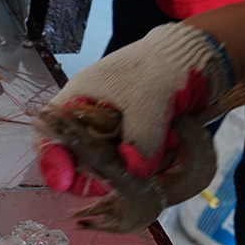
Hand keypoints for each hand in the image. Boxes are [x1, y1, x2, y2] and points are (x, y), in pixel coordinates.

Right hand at [37, 22, 233, 191]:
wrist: (195, 58)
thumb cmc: (161, 67)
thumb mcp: (148, 101)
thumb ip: (140, 139)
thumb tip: (135, 172)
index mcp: (77, 100)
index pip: (49, 135)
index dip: (52, 161)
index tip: (65, 183)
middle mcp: (88, 119)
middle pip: (75, 157)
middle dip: (91, 173)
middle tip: (109, 185)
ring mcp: (112, 130)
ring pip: (105, 164)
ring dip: (124, 169)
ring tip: (148, 159)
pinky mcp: (134, 138)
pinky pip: (131, 161)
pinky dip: (144, 163)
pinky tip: (163, 151)